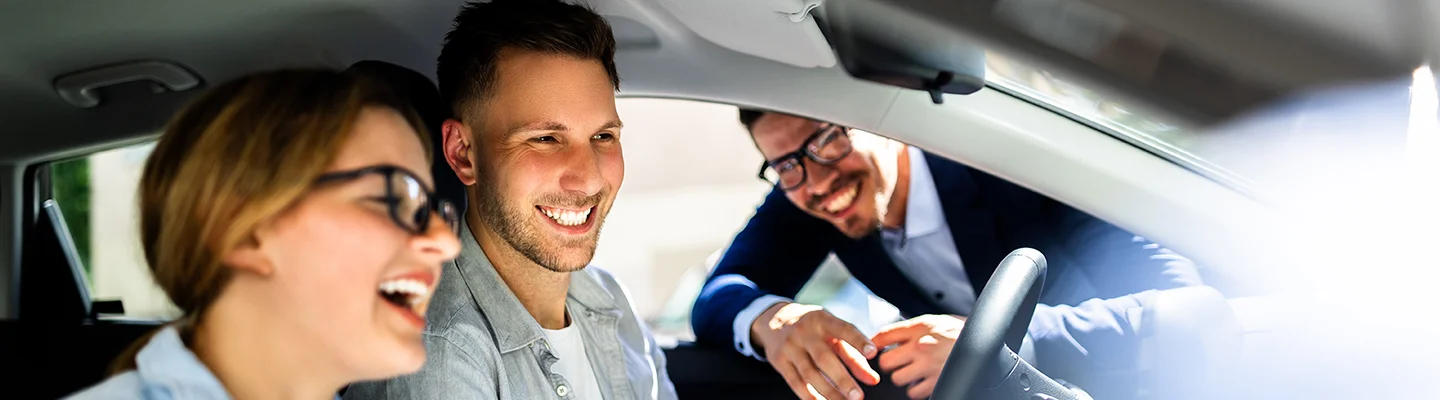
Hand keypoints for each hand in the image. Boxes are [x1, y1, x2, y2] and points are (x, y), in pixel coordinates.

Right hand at [752, 302, 880, 399]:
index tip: (873, 353)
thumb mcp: (833, 333)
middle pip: (824, 358)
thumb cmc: (814, 329)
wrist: (774, 321)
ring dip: (829, 392)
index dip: (858, 340)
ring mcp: (789, 347)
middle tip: (858, 396)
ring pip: (810, 374)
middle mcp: (804, 332)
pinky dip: (810, 396)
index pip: (843, 329)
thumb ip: (854, 355)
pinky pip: (796, 382)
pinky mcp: (779, 361)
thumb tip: (873, 380)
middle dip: (842, 379)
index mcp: (822, 319)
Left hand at [871, 315, 966, 398]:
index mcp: (920, 327)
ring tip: (912, 373)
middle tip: (896, 364)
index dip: (873, 344)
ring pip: (898, 379)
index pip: (884, 335)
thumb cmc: (959, 331)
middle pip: (885, 361)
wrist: (984, 342)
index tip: (871, 350)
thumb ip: (911, 329)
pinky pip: (914, 392)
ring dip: (902, 378)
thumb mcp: (933, 321)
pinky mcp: (937, 382)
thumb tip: (885, 338)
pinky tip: (923, 381)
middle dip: (888, 364)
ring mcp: (929, 365)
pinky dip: (916, 389)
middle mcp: (922, 345)